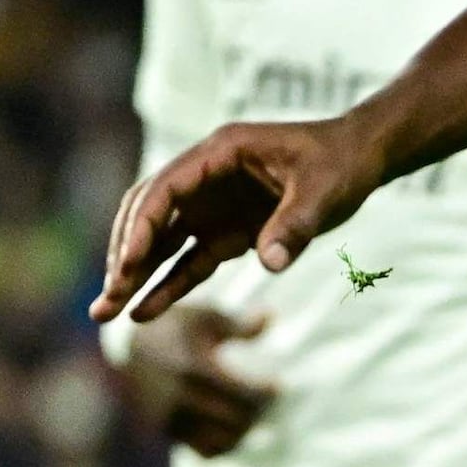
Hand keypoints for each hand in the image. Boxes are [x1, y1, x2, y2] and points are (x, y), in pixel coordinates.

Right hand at [96, 114, 387, 322]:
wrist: (361, 159)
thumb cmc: (342, 163)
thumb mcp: (325, 190)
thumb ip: (297, 224)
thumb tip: (270, 262)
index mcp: (220, 153)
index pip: (165, 189)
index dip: (143, 226)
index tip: (129, 262)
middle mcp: (205, 178)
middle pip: (150, 216)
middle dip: (125, 256)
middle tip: (107, 297)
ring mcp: (212, 205)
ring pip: (162, 242)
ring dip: (134, 275)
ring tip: (106, 312)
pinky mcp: (226, 231)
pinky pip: (189, 261)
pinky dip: (168, 285)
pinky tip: (143, 312)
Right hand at [121, 306, 276, 457]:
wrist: (122, 349)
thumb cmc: (170, 327)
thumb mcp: (202, 317)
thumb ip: (237, 323)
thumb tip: (270, 317)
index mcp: (194, 369)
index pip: (246, 395)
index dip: (267, 393)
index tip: (275, 386)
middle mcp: (182, 398)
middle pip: (239, 419)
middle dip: (257, 410)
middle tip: (264, 399)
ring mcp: (172, 418)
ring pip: (225, 440)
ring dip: (244, 429)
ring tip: (249, 413)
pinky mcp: (167, 431)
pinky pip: (206, 451)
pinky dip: (224, 444)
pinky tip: (230, 428)